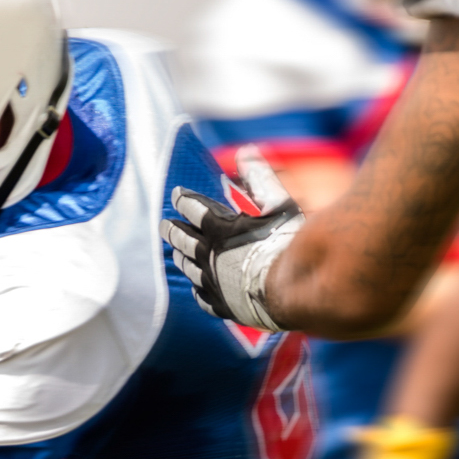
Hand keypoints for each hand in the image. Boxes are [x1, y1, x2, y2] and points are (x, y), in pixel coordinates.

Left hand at [159, 146, 303, 330]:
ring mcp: (214, 283)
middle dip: (173, 229)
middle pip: (183, 239)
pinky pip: (203, 297)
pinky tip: (196, 287)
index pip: (194, 209)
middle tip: (165, 225)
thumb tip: (247, 152)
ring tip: (175, 253)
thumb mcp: (279, 205)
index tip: (177, 195)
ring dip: (180, 258)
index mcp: (220, 228)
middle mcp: (209, 256)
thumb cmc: (288, 246)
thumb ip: (261, 179)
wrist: (293, 291)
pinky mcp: (223, 306)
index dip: (184, 199)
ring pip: (188, 268)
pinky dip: (197, 290)